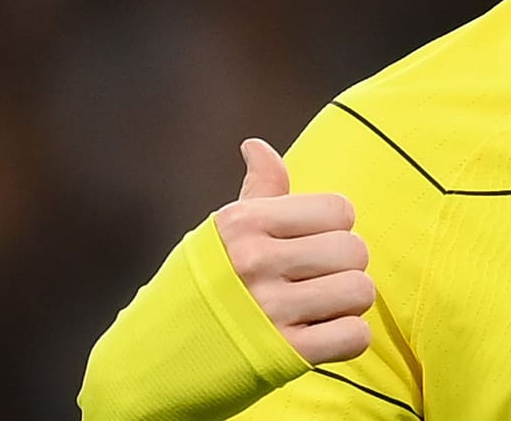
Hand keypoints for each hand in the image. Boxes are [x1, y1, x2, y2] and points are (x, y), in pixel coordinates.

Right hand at [214, 138, 375, 363]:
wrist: (149, 363)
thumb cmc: (199, 289)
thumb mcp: (222, 234)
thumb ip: (258, 191)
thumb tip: (257, 145)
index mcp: (244, 223)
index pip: (339, 209)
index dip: (333, 229)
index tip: (307, 246)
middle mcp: (254, 261)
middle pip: (355, 250)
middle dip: (343, 268)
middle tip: (311, 282)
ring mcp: (268, 310)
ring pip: (361, 291)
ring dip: (347, 305)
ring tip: (315, 309)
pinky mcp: (282, 355)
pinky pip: (355, 336)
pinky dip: (346, 340)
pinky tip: (316, 337)